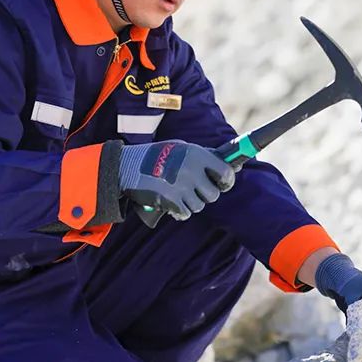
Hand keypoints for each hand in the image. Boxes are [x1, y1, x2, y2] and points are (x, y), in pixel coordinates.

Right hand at [119, 140, 234, 220]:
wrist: (127, 166)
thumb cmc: (157, 156)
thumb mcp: (181, 148)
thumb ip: (205, 156)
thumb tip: (234, 167)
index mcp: (197, 154)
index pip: (226, 172)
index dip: (226, 181)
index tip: (222, 183)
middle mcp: (192, 170)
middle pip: (213, 194)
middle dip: (205, 195)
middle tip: (194, 190)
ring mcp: (182, 186)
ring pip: (199, 205)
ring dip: (191, 203)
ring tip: (178, 193)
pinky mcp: (171, 201)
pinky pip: (185, 214)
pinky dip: (180, 211)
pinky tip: (171, 202)